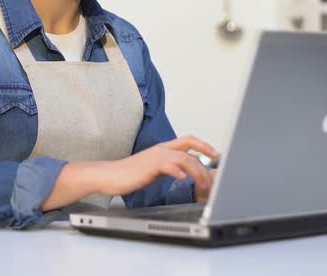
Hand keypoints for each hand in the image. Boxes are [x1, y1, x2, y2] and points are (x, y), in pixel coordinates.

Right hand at [97, 136, 219, 196]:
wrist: (110, 175)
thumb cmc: (130, 174)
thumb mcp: (154, 169)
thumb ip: (169, 167)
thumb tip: (184, 173)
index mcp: (163, 149)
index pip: (188, 140)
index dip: (204, 145)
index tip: (216, 153)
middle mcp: (161, 150)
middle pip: (190, 151)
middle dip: (205, 165)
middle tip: (212, 180)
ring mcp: (156, 157)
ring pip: (183, 159)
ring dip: (196, 172)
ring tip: (203, 185)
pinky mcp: (149, 166)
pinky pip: (168, 166)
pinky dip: (178, 172)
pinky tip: (184, 179)